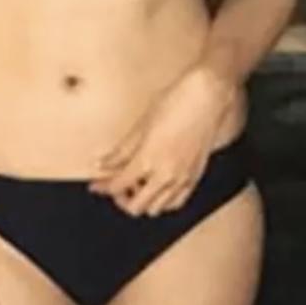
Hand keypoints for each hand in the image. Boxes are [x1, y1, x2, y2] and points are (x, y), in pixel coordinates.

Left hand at [88, 63, 235, 217]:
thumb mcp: (141, 124)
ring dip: (143, 201)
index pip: (118, 186)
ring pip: (157, 208)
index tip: (98, 184)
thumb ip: (121, 150)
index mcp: (148, 160)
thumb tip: (104, 164)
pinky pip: (177, 202)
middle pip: (136, 206)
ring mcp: (182, 178)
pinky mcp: (195, 176)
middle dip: (121, 199)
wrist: (207, 96)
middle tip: (116, 185)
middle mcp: (165, 174)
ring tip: (137, 185)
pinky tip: (158, 187)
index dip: (104, 187)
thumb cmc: (176, 102)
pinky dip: (164, 201)